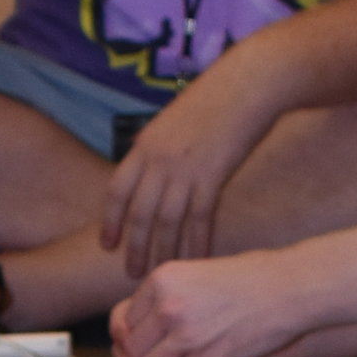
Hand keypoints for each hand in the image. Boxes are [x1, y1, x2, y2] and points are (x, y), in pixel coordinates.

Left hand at [99, 56, 280, 277]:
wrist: (249, 82)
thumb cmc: (216, 98)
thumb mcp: (173, 120)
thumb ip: (159, 148)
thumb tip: (151, 172)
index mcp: (144, 144)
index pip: (117, 190)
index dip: (111, 220)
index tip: (107, 245)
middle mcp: (158, 159)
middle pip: (139, 213)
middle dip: (134, 247)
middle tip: (132, 274)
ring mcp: (184, 169)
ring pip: (167, 221)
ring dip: (162, 251)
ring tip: (159, 274)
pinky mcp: (212, 176)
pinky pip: (200, 218)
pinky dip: (198, 242)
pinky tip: (198, 260)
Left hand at [111, 251, 317, 356]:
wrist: (287, 288)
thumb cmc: (250, 281)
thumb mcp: (197, 275)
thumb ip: (168, 297)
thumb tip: (141, 328)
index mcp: (162, 279)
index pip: (122, 320)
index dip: (130, 341)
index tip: (142, 348)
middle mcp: (167, 304)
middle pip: (131, 348)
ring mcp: (185, 331)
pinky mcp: (204, 355)